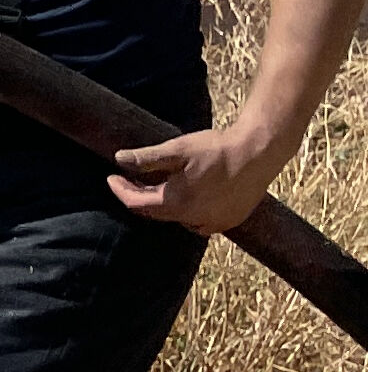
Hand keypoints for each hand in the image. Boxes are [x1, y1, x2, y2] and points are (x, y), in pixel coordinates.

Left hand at [111, 120, 281, 234]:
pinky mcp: (229, 221)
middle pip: (155, 212)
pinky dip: (186, 211)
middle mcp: (194, 219)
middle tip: (130, 179)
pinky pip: (199, 222)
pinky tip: (186, 195)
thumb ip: (147, 158)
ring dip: (164, 204)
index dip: (120, 191)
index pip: (136, 204)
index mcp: (177, 203)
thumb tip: (119, 160)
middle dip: (139, 196)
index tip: (111, 177)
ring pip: (177, 218)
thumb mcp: (177, 149)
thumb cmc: (217, 149)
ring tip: (158, 185)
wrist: (259, 152)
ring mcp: (214, 223)